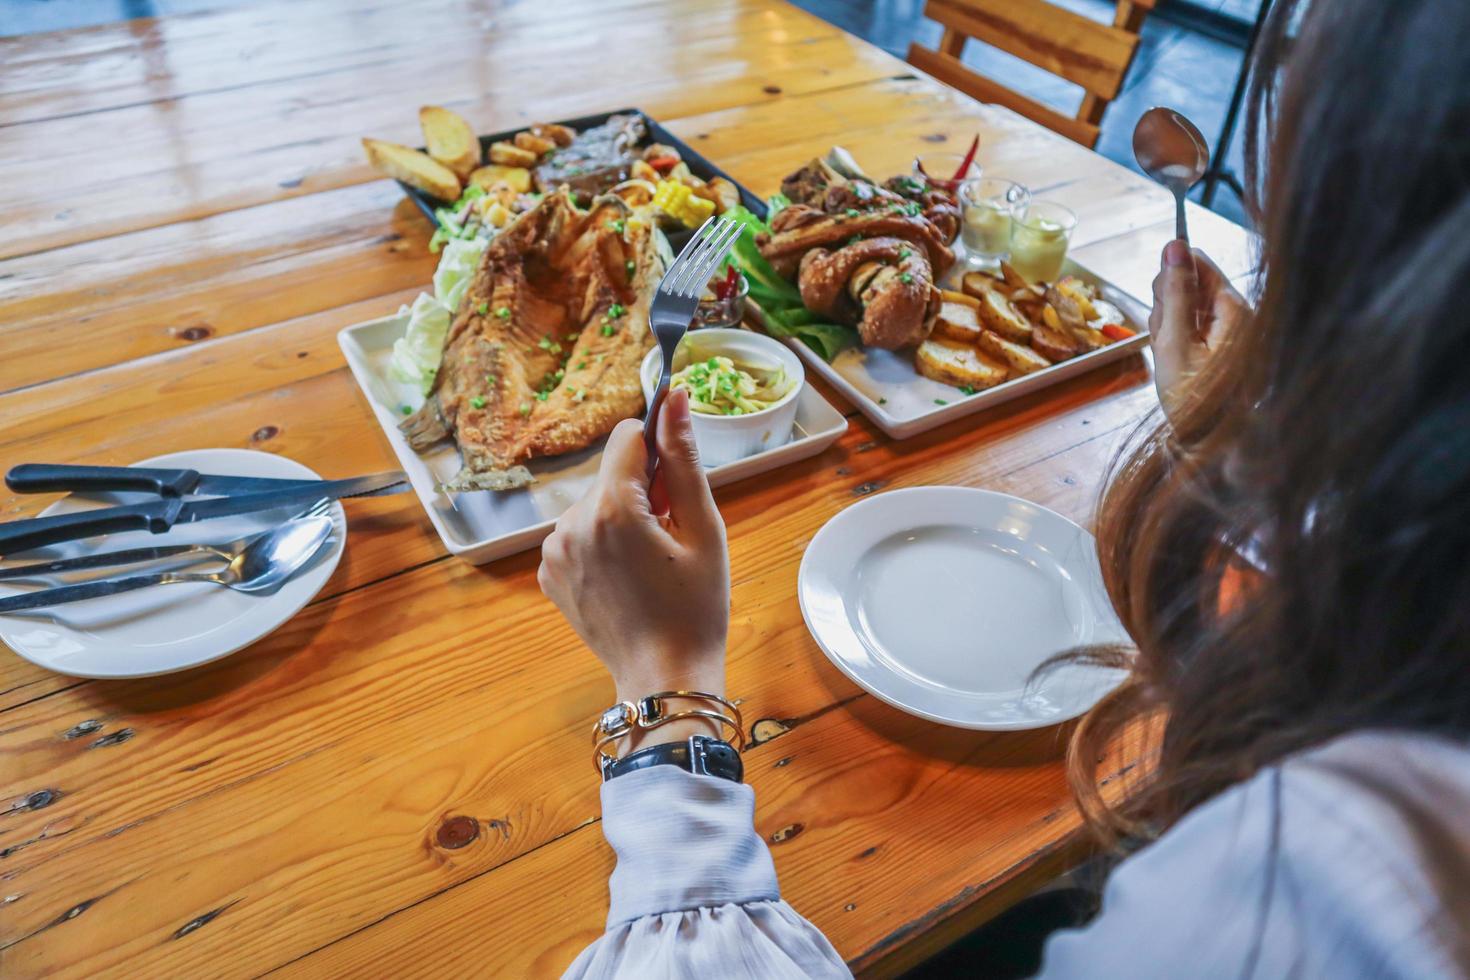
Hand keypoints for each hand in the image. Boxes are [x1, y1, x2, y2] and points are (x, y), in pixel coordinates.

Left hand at [538, 388, 729, 748]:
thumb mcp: (703, 529)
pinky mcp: (549, 573)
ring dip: (623, 518)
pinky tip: (627, 578)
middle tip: (672, 539)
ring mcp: (553, 551)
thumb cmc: (695, 607)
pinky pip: (579, 534)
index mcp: (611, 508)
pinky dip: (603, 544)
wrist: (663, 679)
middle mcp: (571, 523)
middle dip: (644, 491)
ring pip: (596, 503)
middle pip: (613, 473)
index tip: (679, 488)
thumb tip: (674, 397)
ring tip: (650, 563)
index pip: (628, 436)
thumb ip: (684, 458)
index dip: (659, 451)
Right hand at [1150, 240, 1248, 414]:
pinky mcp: (1225, 347)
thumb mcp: (1174, 344)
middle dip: (1167, 308)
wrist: (1212, 447)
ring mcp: (1233, 332)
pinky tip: (1176, 364)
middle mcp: (1239, 315)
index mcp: (1234, 309)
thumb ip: (1173, 293)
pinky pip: (1194, 330)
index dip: (1169, 278)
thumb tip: (1173, 246)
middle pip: (1191, 285)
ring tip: (1169, 359)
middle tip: (1164, 341)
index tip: (1158, 306)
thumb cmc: (1194, 400)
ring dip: (1169, 328)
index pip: (1197, 263)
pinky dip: (1178, 342)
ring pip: (1187, 309)